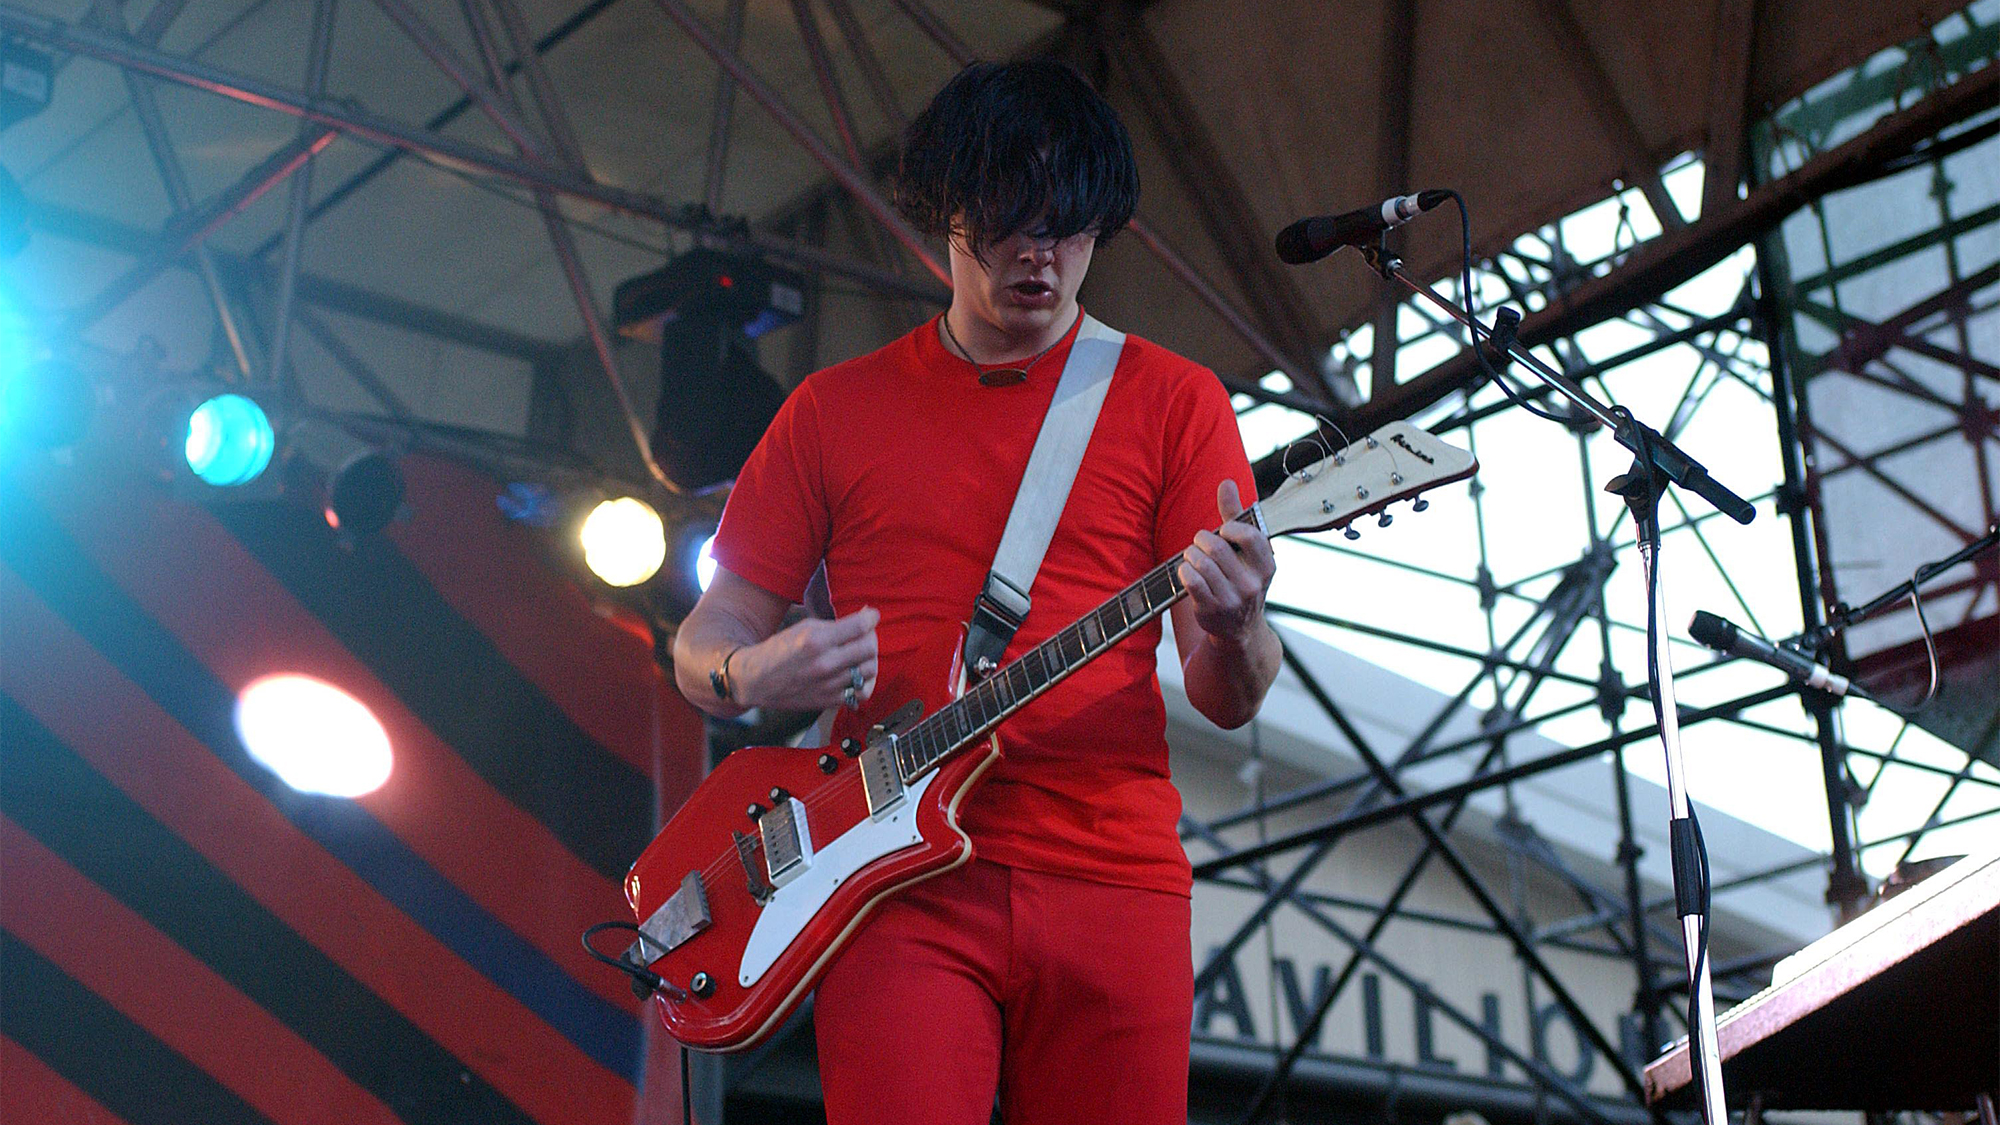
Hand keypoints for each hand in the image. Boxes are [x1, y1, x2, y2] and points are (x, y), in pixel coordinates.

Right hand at [734, 607, 879, 711]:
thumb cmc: (780, 650)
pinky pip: (862, 692)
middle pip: (869, 648)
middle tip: (865, 634)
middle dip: (871, 636)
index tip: (871, 616)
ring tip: (860, 654)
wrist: (757, 680)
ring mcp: (828, 685)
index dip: (871, 617)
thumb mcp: (803, 627)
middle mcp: (824, 663)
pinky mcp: (829, 701)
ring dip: (869, 658)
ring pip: (870, 670)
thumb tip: (865, 617)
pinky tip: (858, 674)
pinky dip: (866, 682)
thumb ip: (835, 624)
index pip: (860, 626)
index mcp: (815, 640)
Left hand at [1178, 480, 1274, 648]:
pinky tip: (1187, 573)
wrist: (1239, 629)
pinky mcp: (1212, 610)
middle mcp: (1253, 584)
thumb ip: (1235, 515)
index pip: (1249, 536)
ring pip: (1200, 563)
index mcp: (1267, 565)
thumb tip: (1226, 482)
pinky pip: (1190, 580)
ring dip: (1190, 555)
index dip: (1230, 528)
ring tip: (1192, 558)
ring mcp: (1232, 599)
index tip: (1223, 532)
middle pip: (1216, 547)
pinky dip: (1184, 571)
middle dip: (1201, 540)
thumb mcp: (1245, 551)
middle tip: (1200, 543)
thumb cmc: (1240, 577)